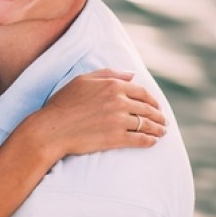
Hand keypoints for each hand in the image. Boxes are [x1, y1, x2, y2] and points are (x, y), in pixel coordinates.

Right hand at [28, 69, 165, 156]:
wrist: (52, 129)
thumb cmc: (63, 103)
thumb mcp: (83, 80)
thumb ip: (108, 74)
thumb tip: (132, 76)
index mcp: (113, 85)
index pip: (142, 92)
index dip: (152, 100)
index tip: (156, 106)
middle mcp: (119, 101)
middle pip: (147, 108)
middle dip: (158, 115)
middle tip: (163, 121)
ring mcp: (119, 121)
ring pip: (146, 124)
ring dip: (157, 129)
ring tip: (161, 132)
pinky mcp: (116, 138)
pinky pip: (140, 139)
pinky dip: (149, 141)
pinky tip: (152, 142)